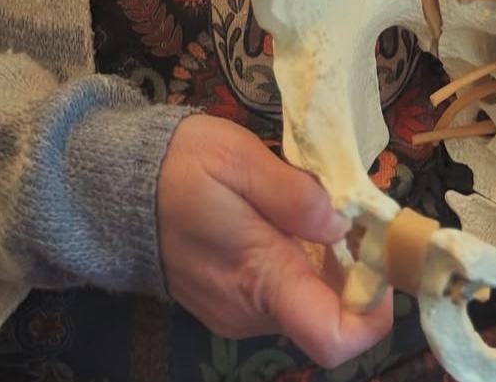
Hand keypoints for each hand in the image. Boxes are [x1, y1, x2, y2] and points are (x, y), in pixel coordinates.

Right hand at [157, 114, 393, 365]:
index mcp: (260, 279)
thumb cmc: (178, 166)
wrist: (112, 186)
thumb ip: (292, 193)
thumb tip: (341, 225)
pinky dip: (294, 261)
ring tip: (309, 205)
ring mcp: (236, 310)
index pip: (332, 337)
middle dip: (352, 268)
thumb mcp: (237, 158)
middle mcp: (251, 311)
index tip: (383, 260)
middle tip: (348, 209)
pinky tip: (281, 218)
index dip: (374, 312)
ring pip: (304, 300)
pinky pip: (278, 291)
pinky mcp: (227, 300)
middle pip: (327, 313)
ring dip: (322, 261)